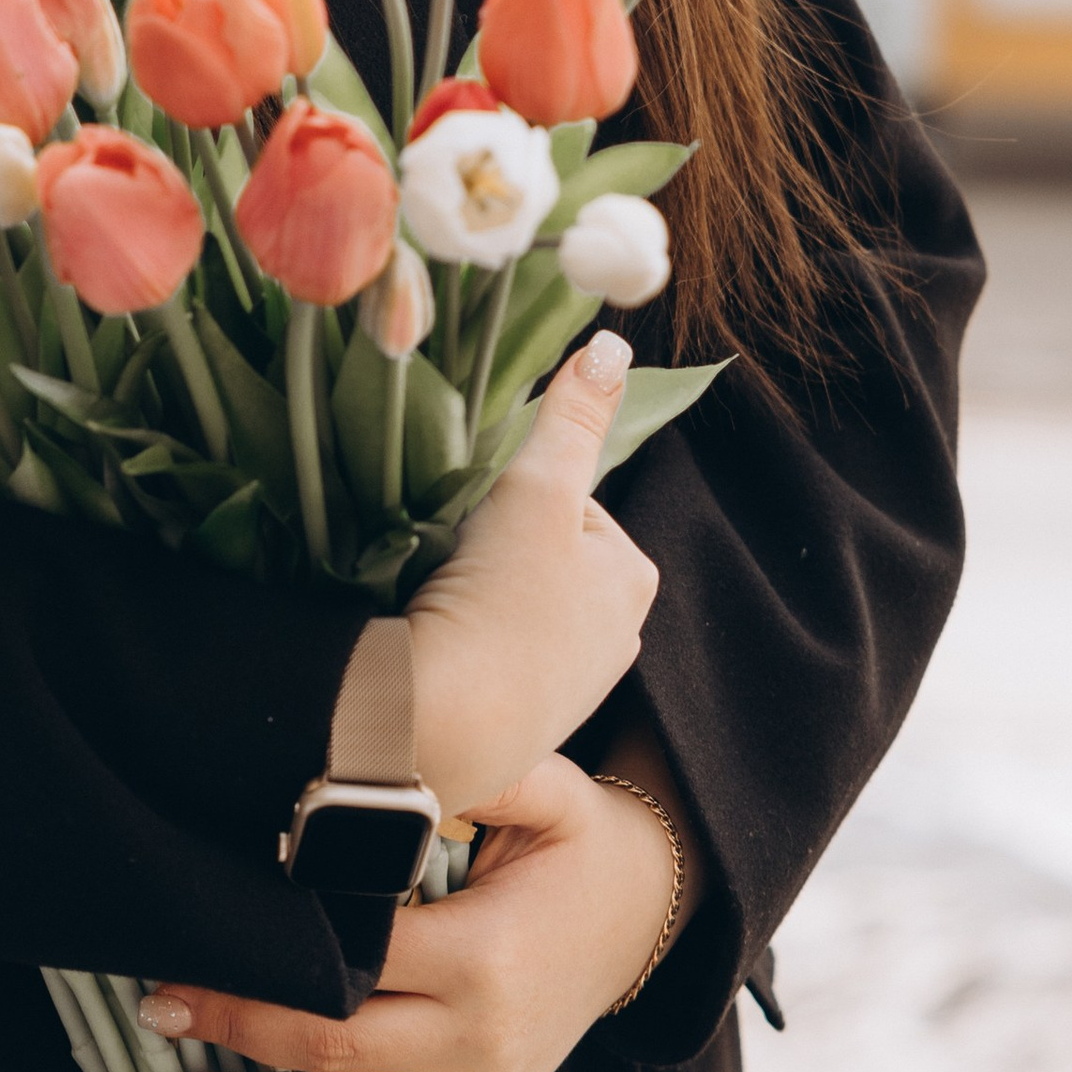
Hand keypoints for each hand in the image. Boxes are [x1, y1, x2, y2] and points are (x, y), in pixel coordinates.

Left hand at [141, 754, 677, 1071]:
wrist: (649, 916)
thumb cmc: (583, 845)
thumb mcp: (549, 793)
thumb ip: (479, 770)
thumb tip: (390, 756)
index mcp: (482, 956)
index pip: (351, 961)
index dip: (268, 955)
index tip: (195, 943)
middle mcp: (481, 1037)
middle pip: (338, 1045)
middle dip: (240, 1029)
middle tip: (159, 1012)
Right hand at [404, 328, 658, 813]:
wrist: (440, 726)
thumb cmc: (501, 601)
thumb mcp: (538, 489)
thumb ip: (572, 418)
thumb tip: (613, 344)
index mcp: (633, 580)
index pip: (568, 502)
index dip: (515, 495)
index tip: (480, 518)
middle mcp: (617, 639)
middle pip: (542, 553)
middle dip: (498, 548)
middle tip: (455, 558)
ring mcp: (570, 690)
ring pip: (513, 605)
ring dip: (478, 595)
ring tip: (439, 600)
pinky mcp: (521, 726)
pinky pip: (491, 657)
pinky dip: (466, 645)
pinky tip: (438, 645)